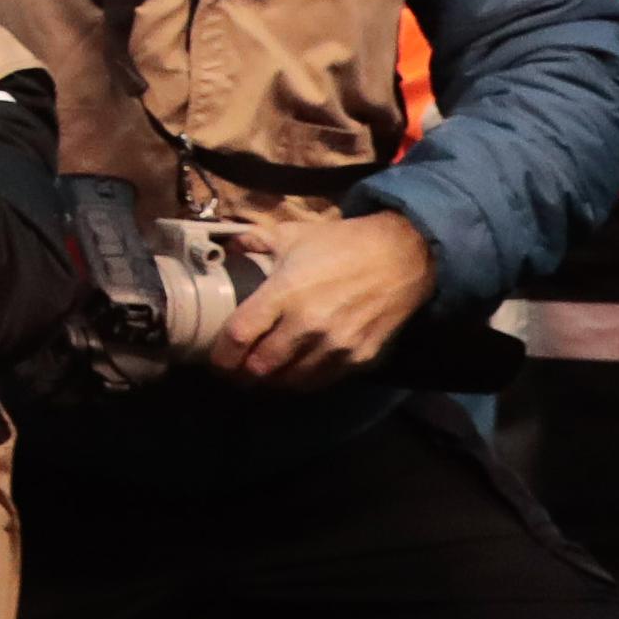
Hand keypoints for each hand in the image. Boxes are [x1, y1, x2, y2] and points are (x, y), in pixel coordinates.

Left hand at [209, 211, 434, 390]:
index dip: (220, 355)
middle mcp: (307, 324)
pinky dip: (303, 382)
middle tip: (234, 373)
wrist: (403, 256)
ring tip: (260, 377)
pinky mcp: (360, 358)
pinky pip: (322, 381)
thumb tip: (226, 249)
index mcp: (284, 292)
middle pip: (260, 367)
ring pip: (290, 381)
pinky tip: (293, 375)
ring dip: (270, 383)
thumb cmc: (343, 243)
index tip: (214, 360)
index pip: (239, 336)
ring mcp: (335, 345)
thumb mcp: (293, 235)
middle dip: (241, 375)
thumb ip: (255, 243)